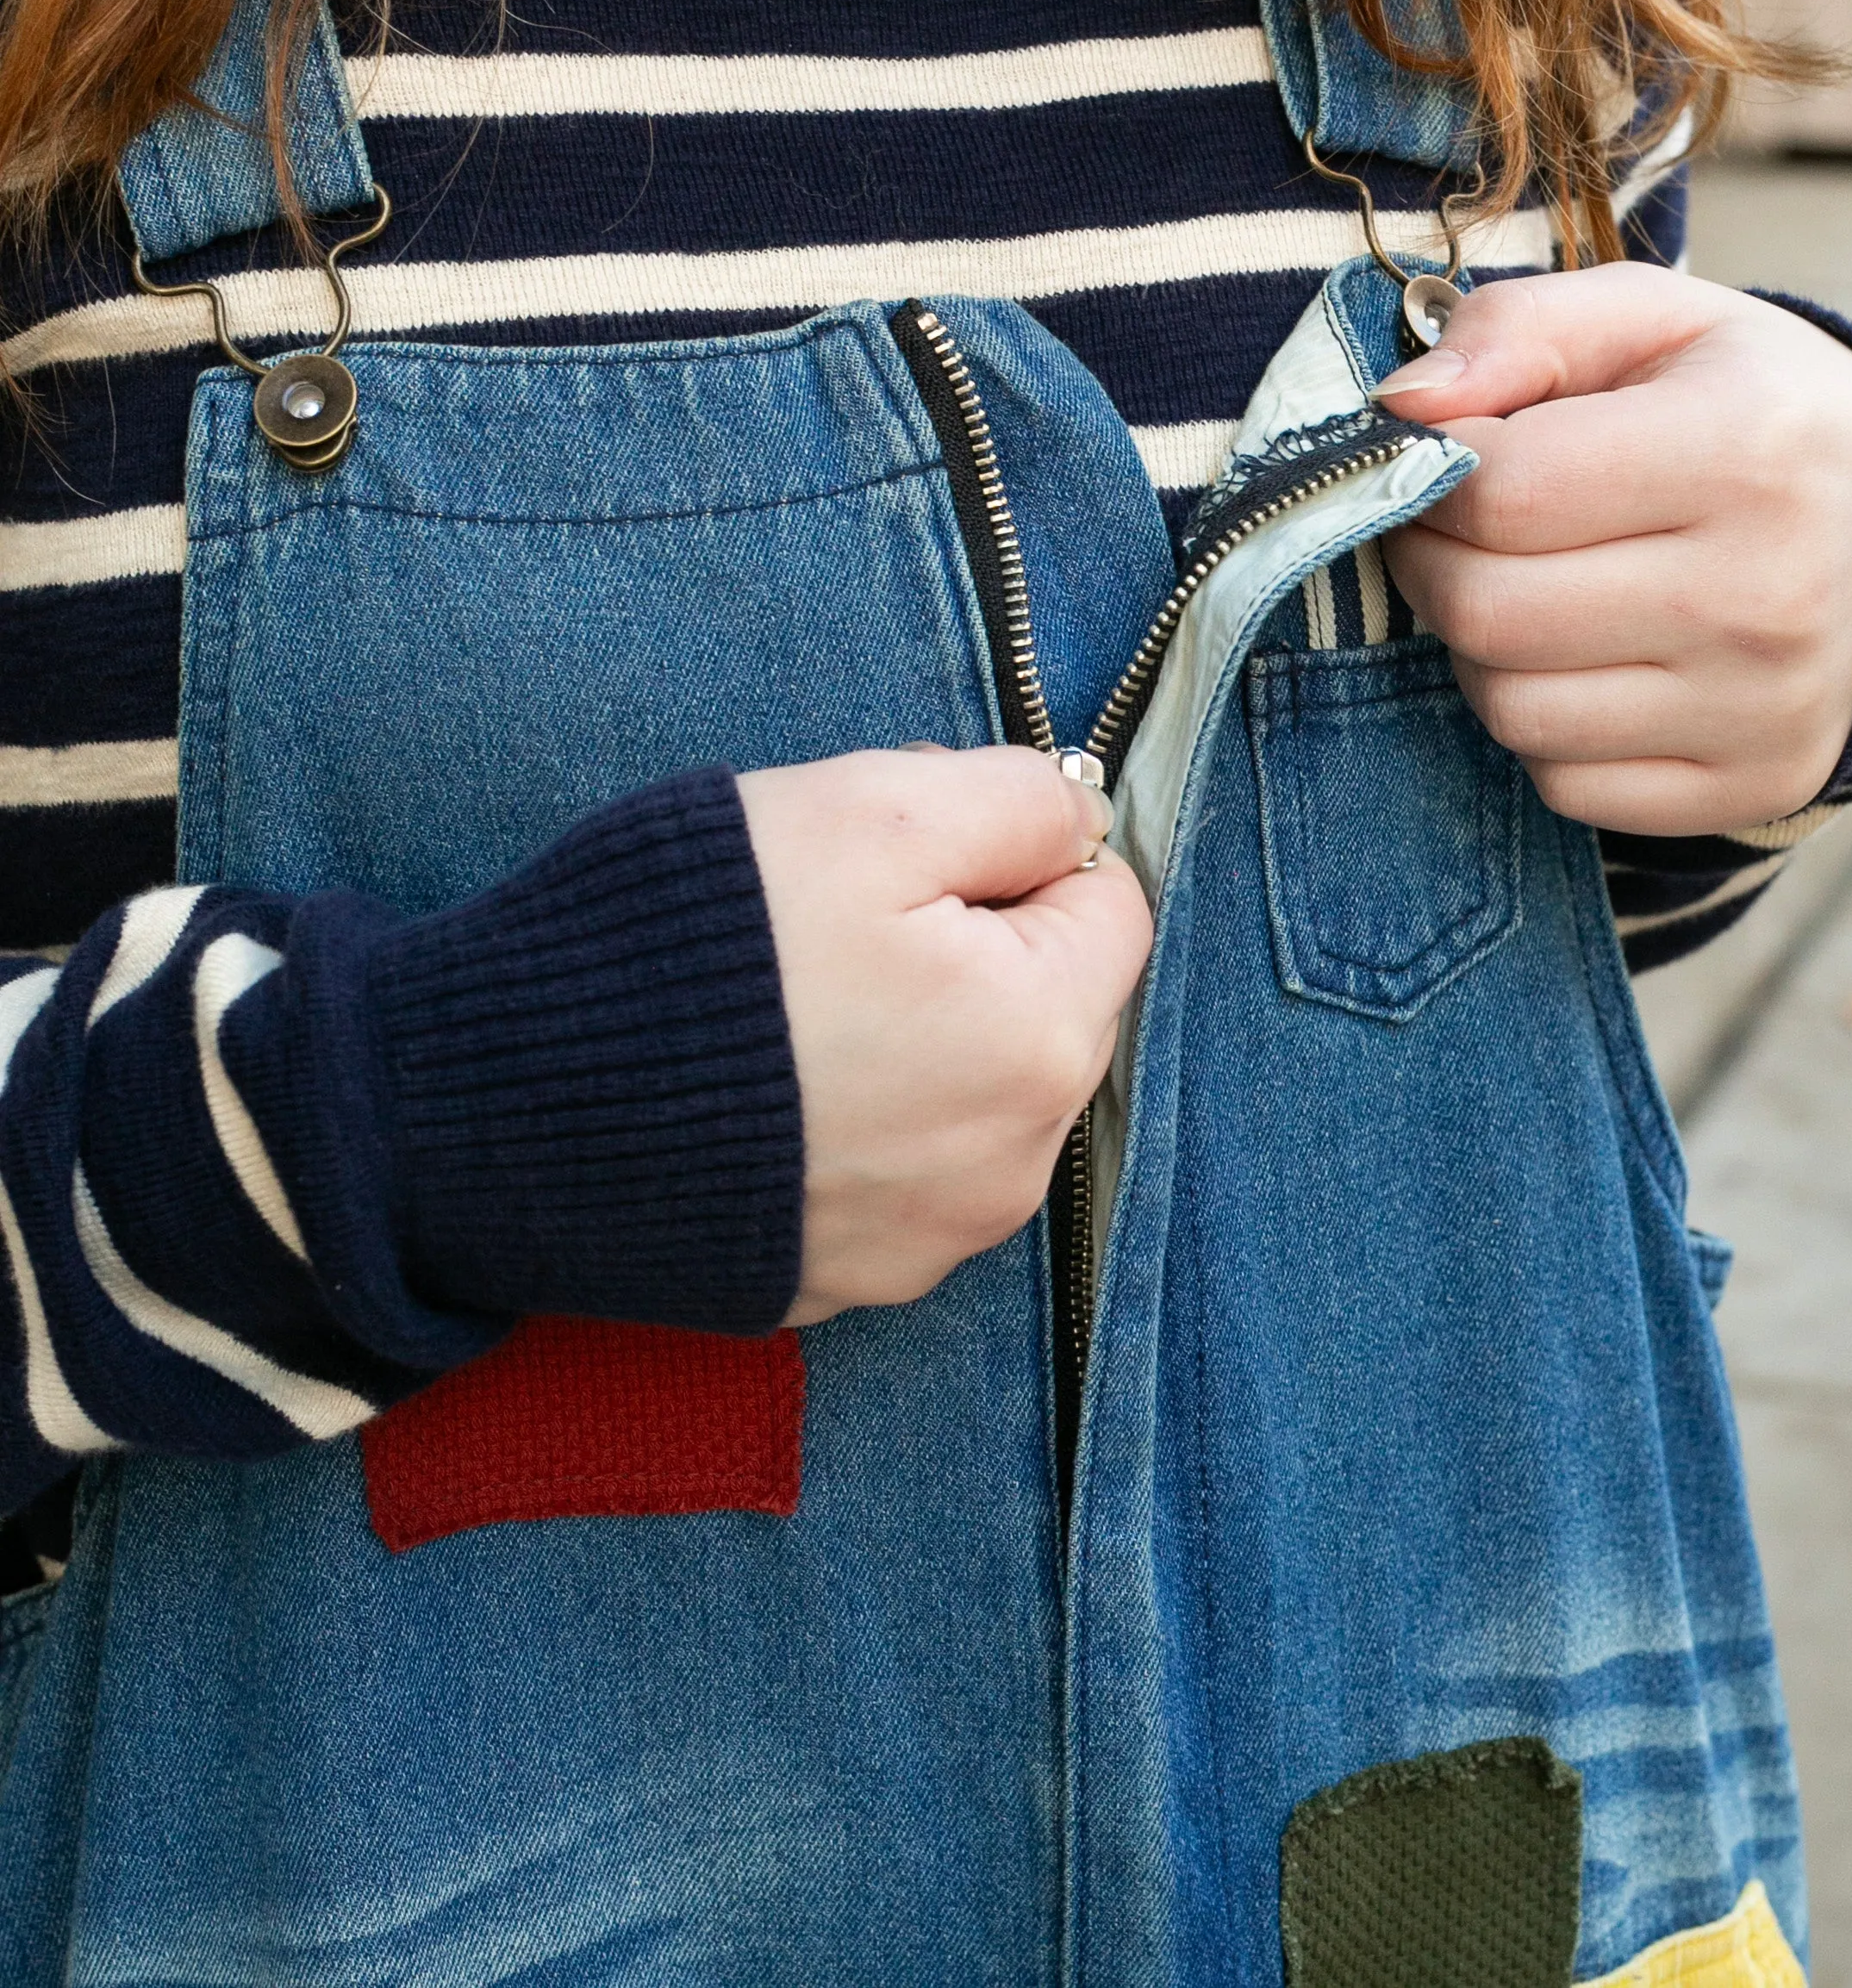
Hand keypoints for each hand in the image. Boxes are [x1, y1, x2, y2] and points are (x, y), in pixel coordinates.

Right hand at [739, 747, 1152, 1325]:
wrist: (516, 1105)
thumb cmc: (705, 941)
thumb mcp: (871, 809)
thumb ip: (1013, 801)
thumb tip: (1078, 825)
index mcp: (1042, 1040)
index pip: (1107, 903)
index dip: (1012, 850)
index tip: (905, 852)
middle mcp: (1013, 1164)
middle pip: (1047, 1002)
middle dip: (968, 940)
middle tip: (833, 913)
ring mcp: (931, 1239)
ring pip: (975, 1088)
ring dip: (918, 1032)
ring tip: (789, 1001)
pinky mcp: (850, 1279)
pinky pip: (899, 1167)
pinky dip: (857, 1117)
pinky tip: (769, 1085)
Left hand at [1376, 267, 1851, 835]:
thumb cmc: (1753, 405)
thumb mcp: (1655, 318)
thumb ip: (1517, 330)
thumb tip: (1402, 410)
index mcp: (1745, 451)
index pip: (1500, 492)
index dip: (1431, 473)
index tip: (1443, 456)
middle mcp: (1765, 594)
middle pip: (1489, 612)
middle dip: (1431, 562)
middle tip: (1449, 526)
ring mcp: (1763, 708)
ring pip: (1511, 711)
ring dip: (1478, 650)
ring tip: (1520, 587)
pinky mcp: (1755, 787)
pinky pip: (1564, 785)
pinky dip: (1539, 725)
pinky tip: (1580, 660)